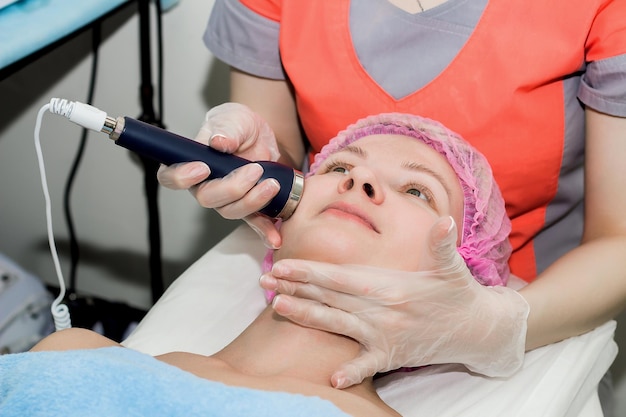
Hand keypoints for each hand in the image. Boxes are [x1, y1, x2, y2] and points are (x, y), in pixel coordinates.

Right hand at [157, 103, 282, 247]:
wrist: (260, 134)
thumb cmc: (237, 125)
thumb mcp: (233, 119)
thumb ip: (226, 129)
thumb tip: (218, 142)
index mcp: (190, 163)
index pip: (171, 176)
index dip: (181, 177)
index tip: (201, 168)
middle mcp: (205, 186)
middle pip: (208, 198)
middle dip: (232, 188)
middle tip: (254, 170)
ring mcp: (226, 199)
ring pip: (232, 211)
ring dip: (253, 202)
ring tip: (272, 184)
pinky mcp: (247, 205)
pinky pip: (253, 222)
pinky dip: (264, 230)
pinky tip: (274, 238)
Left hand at [260, 217, 529, 387]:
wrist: (478, 330)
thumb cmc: (458, 292)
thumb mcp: (450, 266)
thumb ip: (441, 244)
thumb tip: (444, 221)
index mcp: (389, 286)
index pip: (340, 277)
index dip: (309, 271)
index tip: (281, 266)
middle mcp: (381, 311)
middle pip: (330, 298)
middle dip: (295, 288)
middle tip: (264, 281)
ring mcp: (384, 336)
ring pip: (337, 324)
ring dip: (306, 316)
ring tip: (276, 308)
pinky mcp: (392, 356)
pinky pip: (366, 365)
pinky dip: (350, 372)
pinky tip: (331, 378)